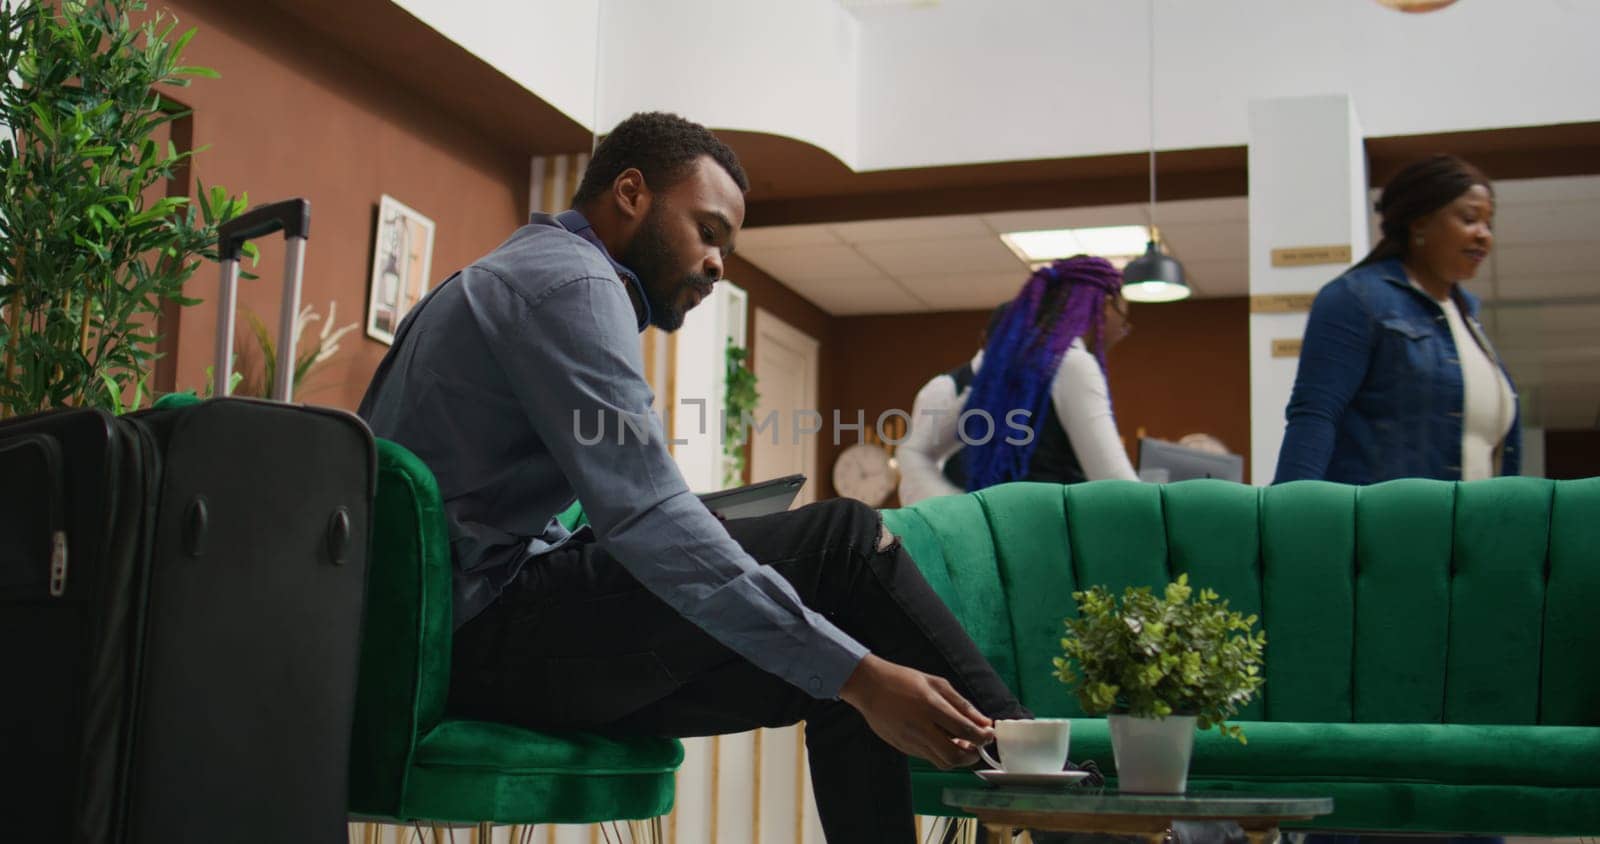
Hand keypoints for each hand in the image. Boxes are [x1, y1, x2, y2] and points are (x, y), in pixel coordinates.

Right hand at [837, 654, 994, 769]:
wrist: (868, 686)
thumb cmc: (903, 680)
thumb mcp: (936, 683)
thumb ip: (962, 704)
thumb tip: (984, 722)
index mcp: (930, 706)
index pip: (965, 730)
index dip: (982, 736)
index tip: (989, 734)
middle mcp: (920, 727)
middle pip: (954, 755)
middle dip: (972, 755)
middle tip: (977, 746)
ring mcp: (910, 741)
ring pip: (942, 762)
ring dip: (957, 757)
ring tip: (961, 744)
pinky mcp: (903, 748)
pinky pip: (928, 757)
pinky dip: (941, 753)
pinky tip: (942, 740)